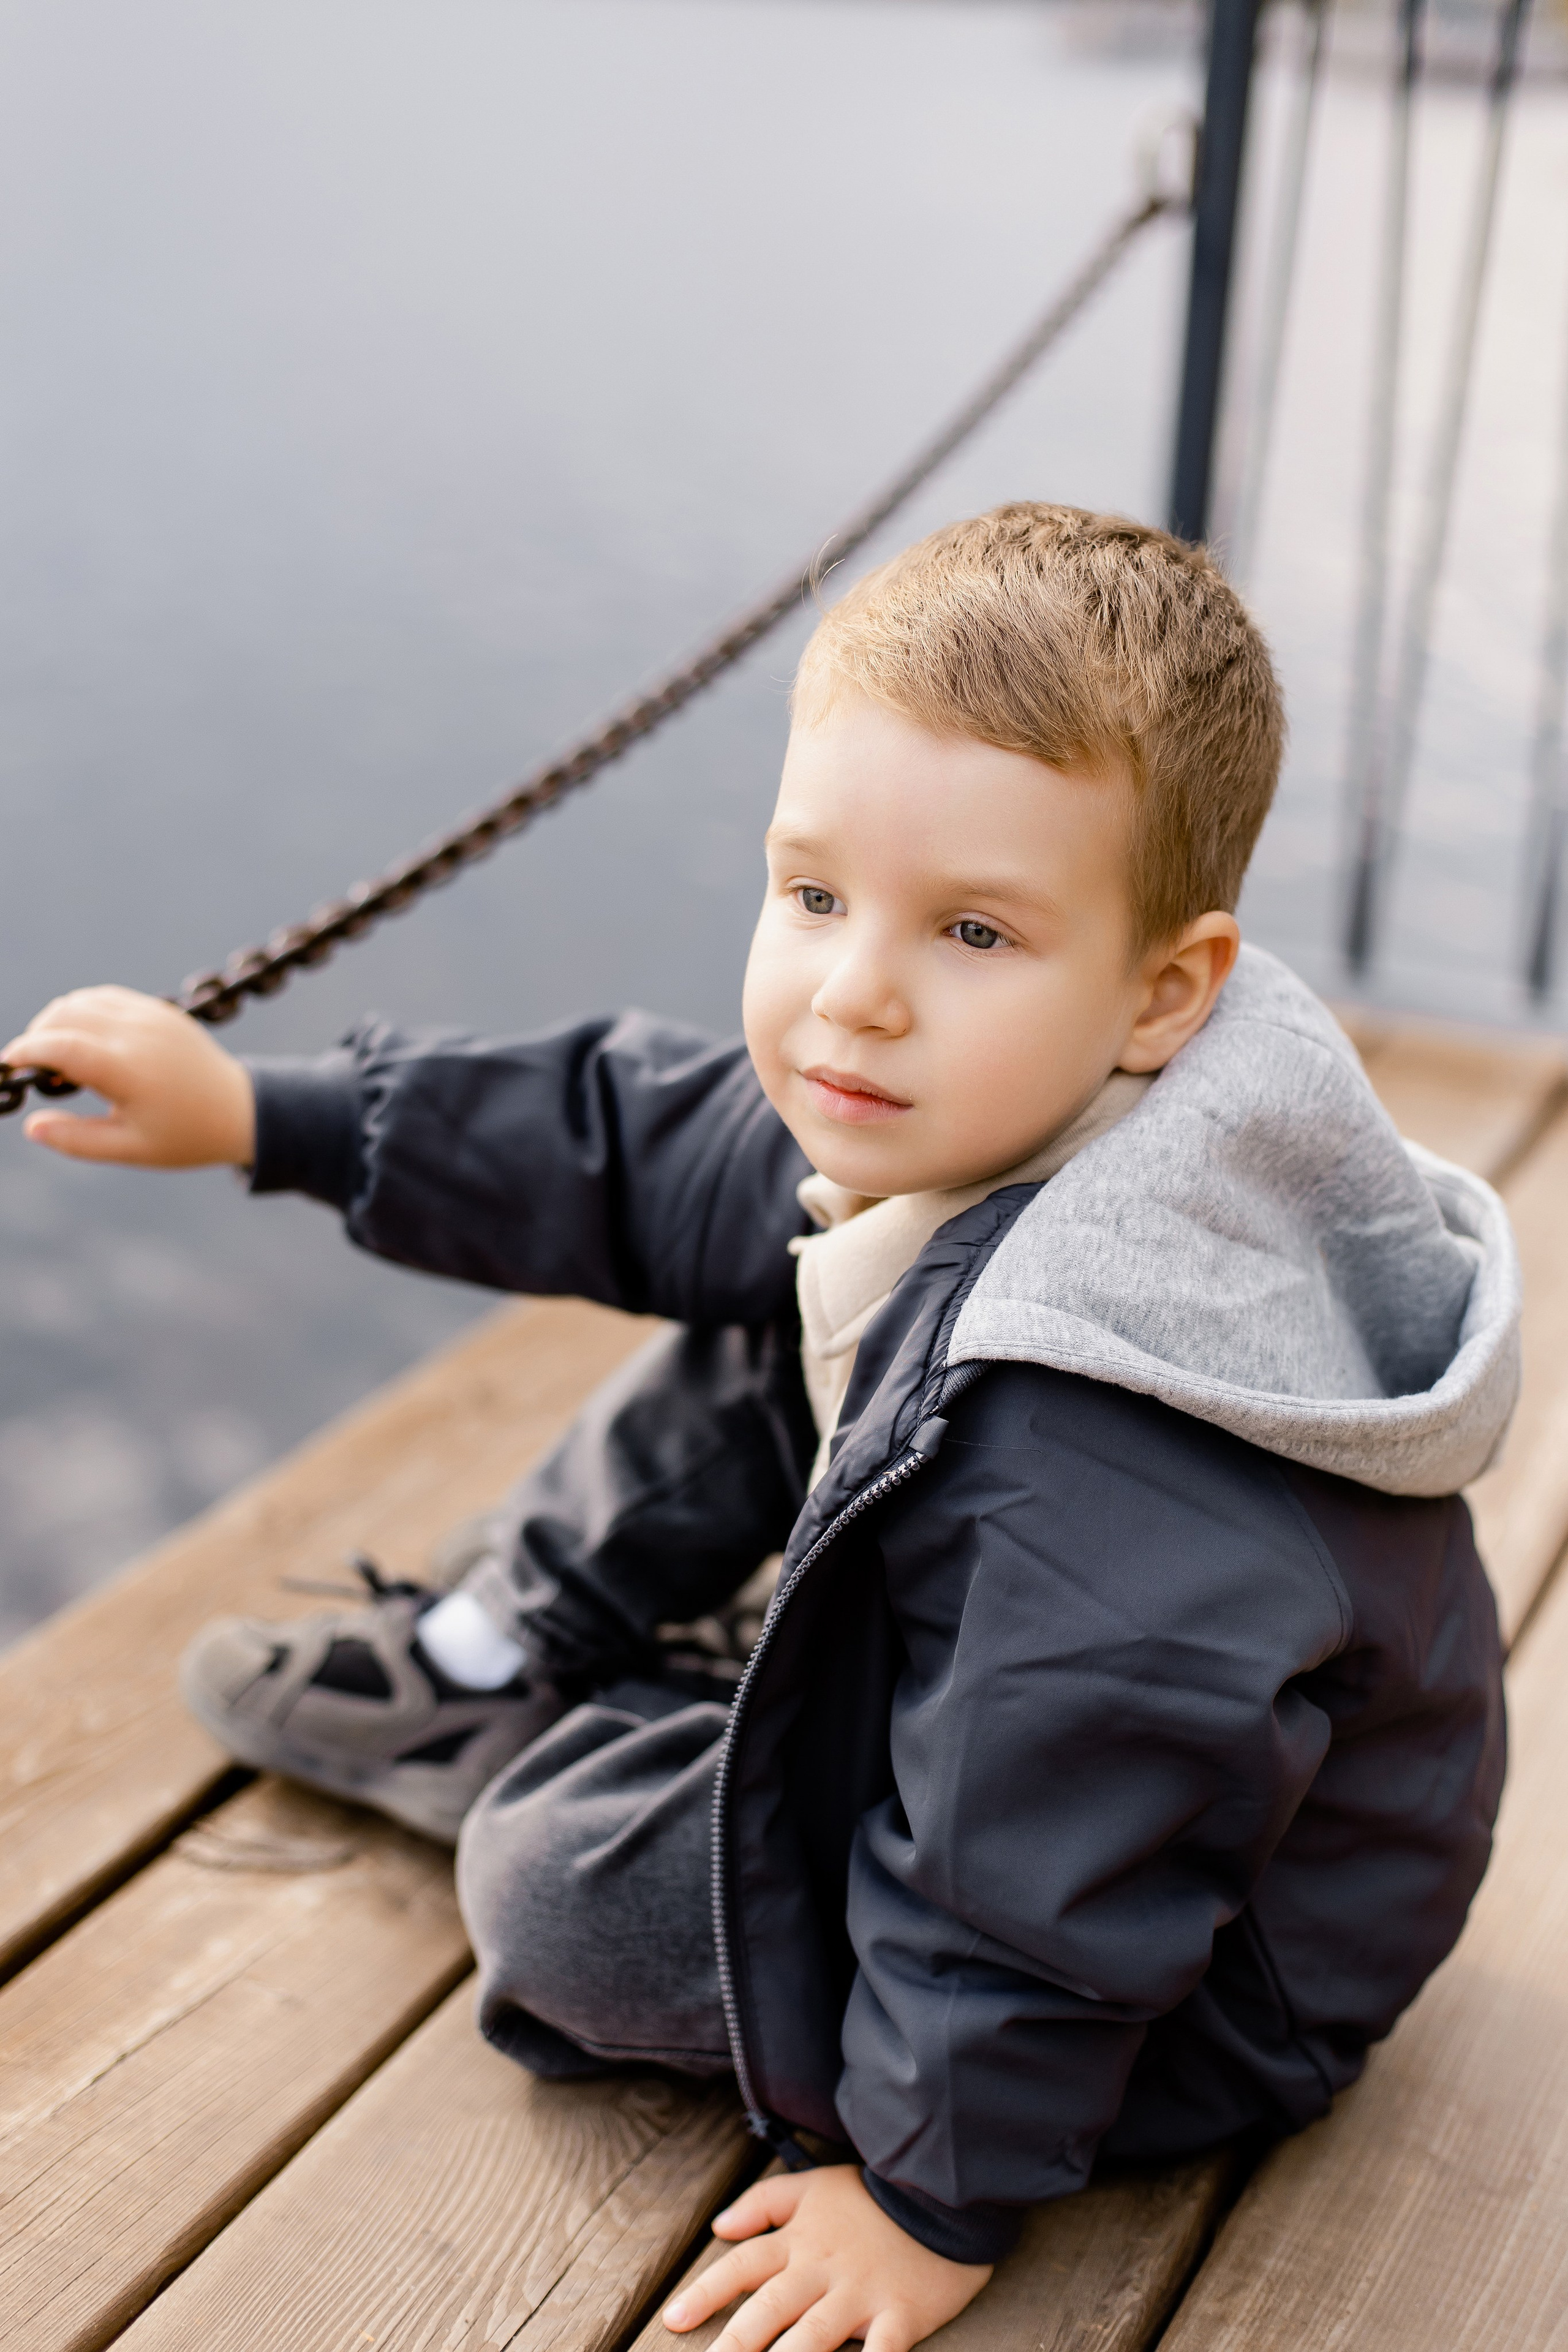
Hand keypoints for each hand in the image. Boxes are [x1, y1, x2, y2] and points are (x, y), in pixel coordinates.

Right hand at [3, 986, 256, 1166]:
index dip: (24, 1051)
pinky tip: (84, 1042)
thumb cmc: (185, 1136)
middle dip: (36, 1036)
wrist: (241, 1110)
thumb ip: (76, 1140)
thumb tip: (30, 1125)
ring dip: (58, 1021)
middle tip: (34, 1070)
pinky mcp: (160, 1009)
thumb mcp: (130, 1149)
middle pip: (64, 1014)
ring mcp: (151, 1015)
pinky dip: (83, 1011)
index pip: (60, 1044)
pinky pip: (106, 997)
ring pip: (83, 1000)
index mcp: (129, 1068)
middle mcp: (138, 1033)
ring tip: (59, 1060)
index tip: (6, 1066)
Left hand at [662, 2165, 990, 2351]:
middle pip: (769, 2310)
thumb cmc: (872, 2195)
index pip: (742, 2268)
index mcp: (800, 2241)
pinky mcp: (901, 2316)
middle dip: (734, 2344)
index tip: (672, 2321)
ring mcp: (862, 2295)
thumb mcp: (813, 2186)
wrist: (941, 2192)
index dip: (705, 2293)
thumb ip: (764, 2203)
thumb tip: (719, 2227)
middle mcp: (823, 2271)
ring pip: (814, 2336)